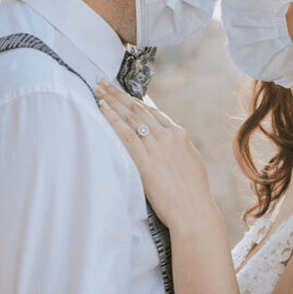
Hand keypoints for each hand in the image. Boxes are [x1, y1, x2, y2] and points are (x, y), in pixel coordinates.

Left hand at [94, 79, 216, 231]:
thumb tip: (173, 145)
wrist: (194, 211)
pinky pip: (124, 133)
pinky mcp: (144, 159)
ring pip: (130, 116)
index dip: (136, 102)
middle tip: (103, 81)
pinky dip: (112, 118)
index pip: (154, 113)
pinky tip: (101, 108)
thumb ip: (179, 150)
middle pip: (139, 109)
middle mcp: (169, 135)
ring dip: (111, 100)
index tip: (123, 95)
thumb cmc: (194, 195)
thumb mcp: (191, 164)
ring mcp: (157, 146)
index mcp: (181, 135)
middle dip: (119, 94)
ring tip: (98, 88)